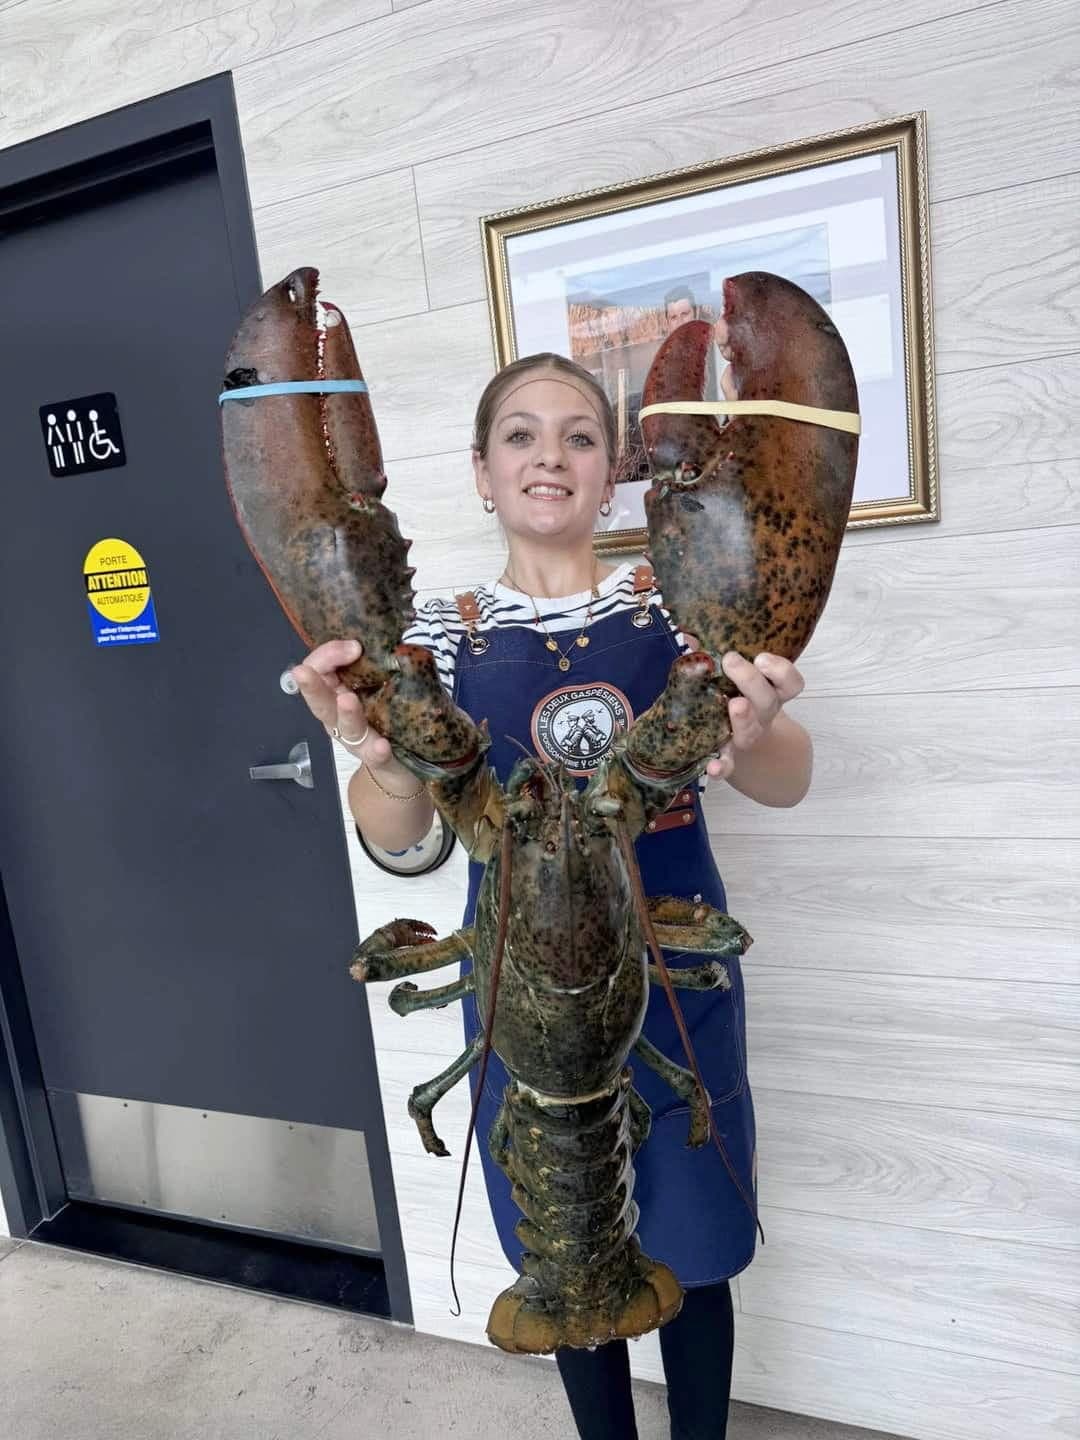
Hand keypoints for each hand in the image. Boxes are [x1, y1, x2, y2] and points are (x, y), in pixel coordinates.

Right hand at [290, 639, 394, 767]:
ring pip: (346, 727)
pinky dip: (377, 751)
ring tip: (348, 700)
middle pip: (320, 701)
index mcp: (335, 695)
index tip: (353, 645)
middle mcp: (339, 719)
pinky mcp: (380, 759)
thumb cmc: (382, 716)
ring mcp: (358, 741)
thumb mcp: (373, 685)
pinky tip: (382, 746)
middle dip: (312, 686)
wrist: (402, 764)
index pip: (318, 671)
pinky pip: (376, 756)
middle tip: (303, 672)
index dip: (328, 655)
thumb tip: (376, 636)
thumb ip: (369, 663)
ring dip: (347, 713)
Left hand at [706, 651, 804, 779]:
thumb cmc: (734, 696)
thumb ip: (714, 657)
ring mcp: (747, 735)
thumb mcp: (733, 678)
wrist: (743, 742)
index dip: (781, 670)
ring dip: (743, 718)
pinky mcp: (729, 755)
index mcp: (769, 692)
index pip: (790, 683)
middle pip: (767, 700)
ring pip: (751, 730)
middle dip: (751, 680)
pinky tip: (712, 767)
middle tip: (731, 660)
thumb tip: (688, 635)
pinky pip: (729, 764)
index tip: (761, 657)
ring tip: (734, 704)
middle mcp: (762, 714)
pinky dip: (722, 767)